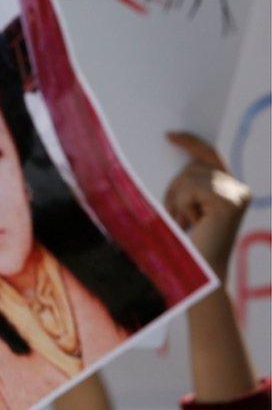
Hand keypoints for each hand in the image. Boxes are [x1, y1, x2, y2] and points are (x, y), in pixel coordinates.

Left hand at [165, 132, 250, 278]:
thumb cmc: (186, 244)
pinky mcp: (230, 202)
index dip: (191, 143)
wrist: (199, 274)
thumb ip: (186, 186)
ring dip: (176, 199)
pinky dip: (182, 203)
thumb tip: (171, 155)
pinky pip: (191, 187)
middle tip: (177, 216)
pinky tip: (191, 222)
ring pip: (189, 176)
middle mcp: (239, 189)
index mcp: (231, 190)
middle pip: (193, 166)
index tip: (169, 135)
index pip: (211, 155)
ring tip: (183, 222)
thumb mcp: (184, 209)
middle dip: (175, 188)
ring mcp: (237, 194)